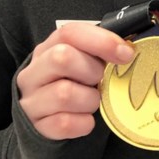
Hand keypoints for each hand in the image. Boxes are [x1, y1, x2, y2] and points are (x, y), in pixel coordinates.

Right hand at [16, 23, 134, 139]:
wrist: (47, 117)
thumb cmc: (71, 82)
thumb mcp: (81, 61)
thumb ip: (99, 51)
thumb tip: (127, 51)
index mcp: (47, 48)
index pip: (70, 33)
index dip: (101, 40)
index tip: (126, 54)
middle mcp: (34, 72)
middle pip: (62, 58)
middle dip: (92, 70)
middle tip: (100, 80)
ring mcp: (32, 100)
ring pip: (65, 93)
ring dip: (90, 99)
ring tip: (92, 101)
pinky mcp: (37, 126)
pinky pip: (65, 123)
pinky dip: (83, 122)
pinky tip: (86, 119)